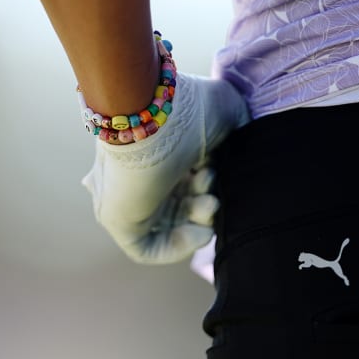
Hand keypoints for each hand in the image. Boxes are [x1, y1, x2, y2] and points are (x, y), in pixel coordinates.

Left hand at [81, 72, 248, 263]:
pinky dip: (178, 246)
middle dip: (206, 202)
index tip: (218, 170)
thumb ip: (238, 129)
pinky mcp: (116, 220)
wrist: (147, 113)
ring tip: (209, 202)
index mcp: (157, 149)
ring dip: (200, 220)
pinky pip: (145, 249)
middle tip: (213, 188)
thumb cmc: (186, 109)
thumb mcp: (226, 111)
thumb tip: (242, 146)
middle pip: (178, 203)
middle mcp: (137, 174)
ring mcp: (124, 197)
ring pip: (167, 224)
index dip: (210, 182)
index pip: (185, 179)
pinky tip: (201, 232)